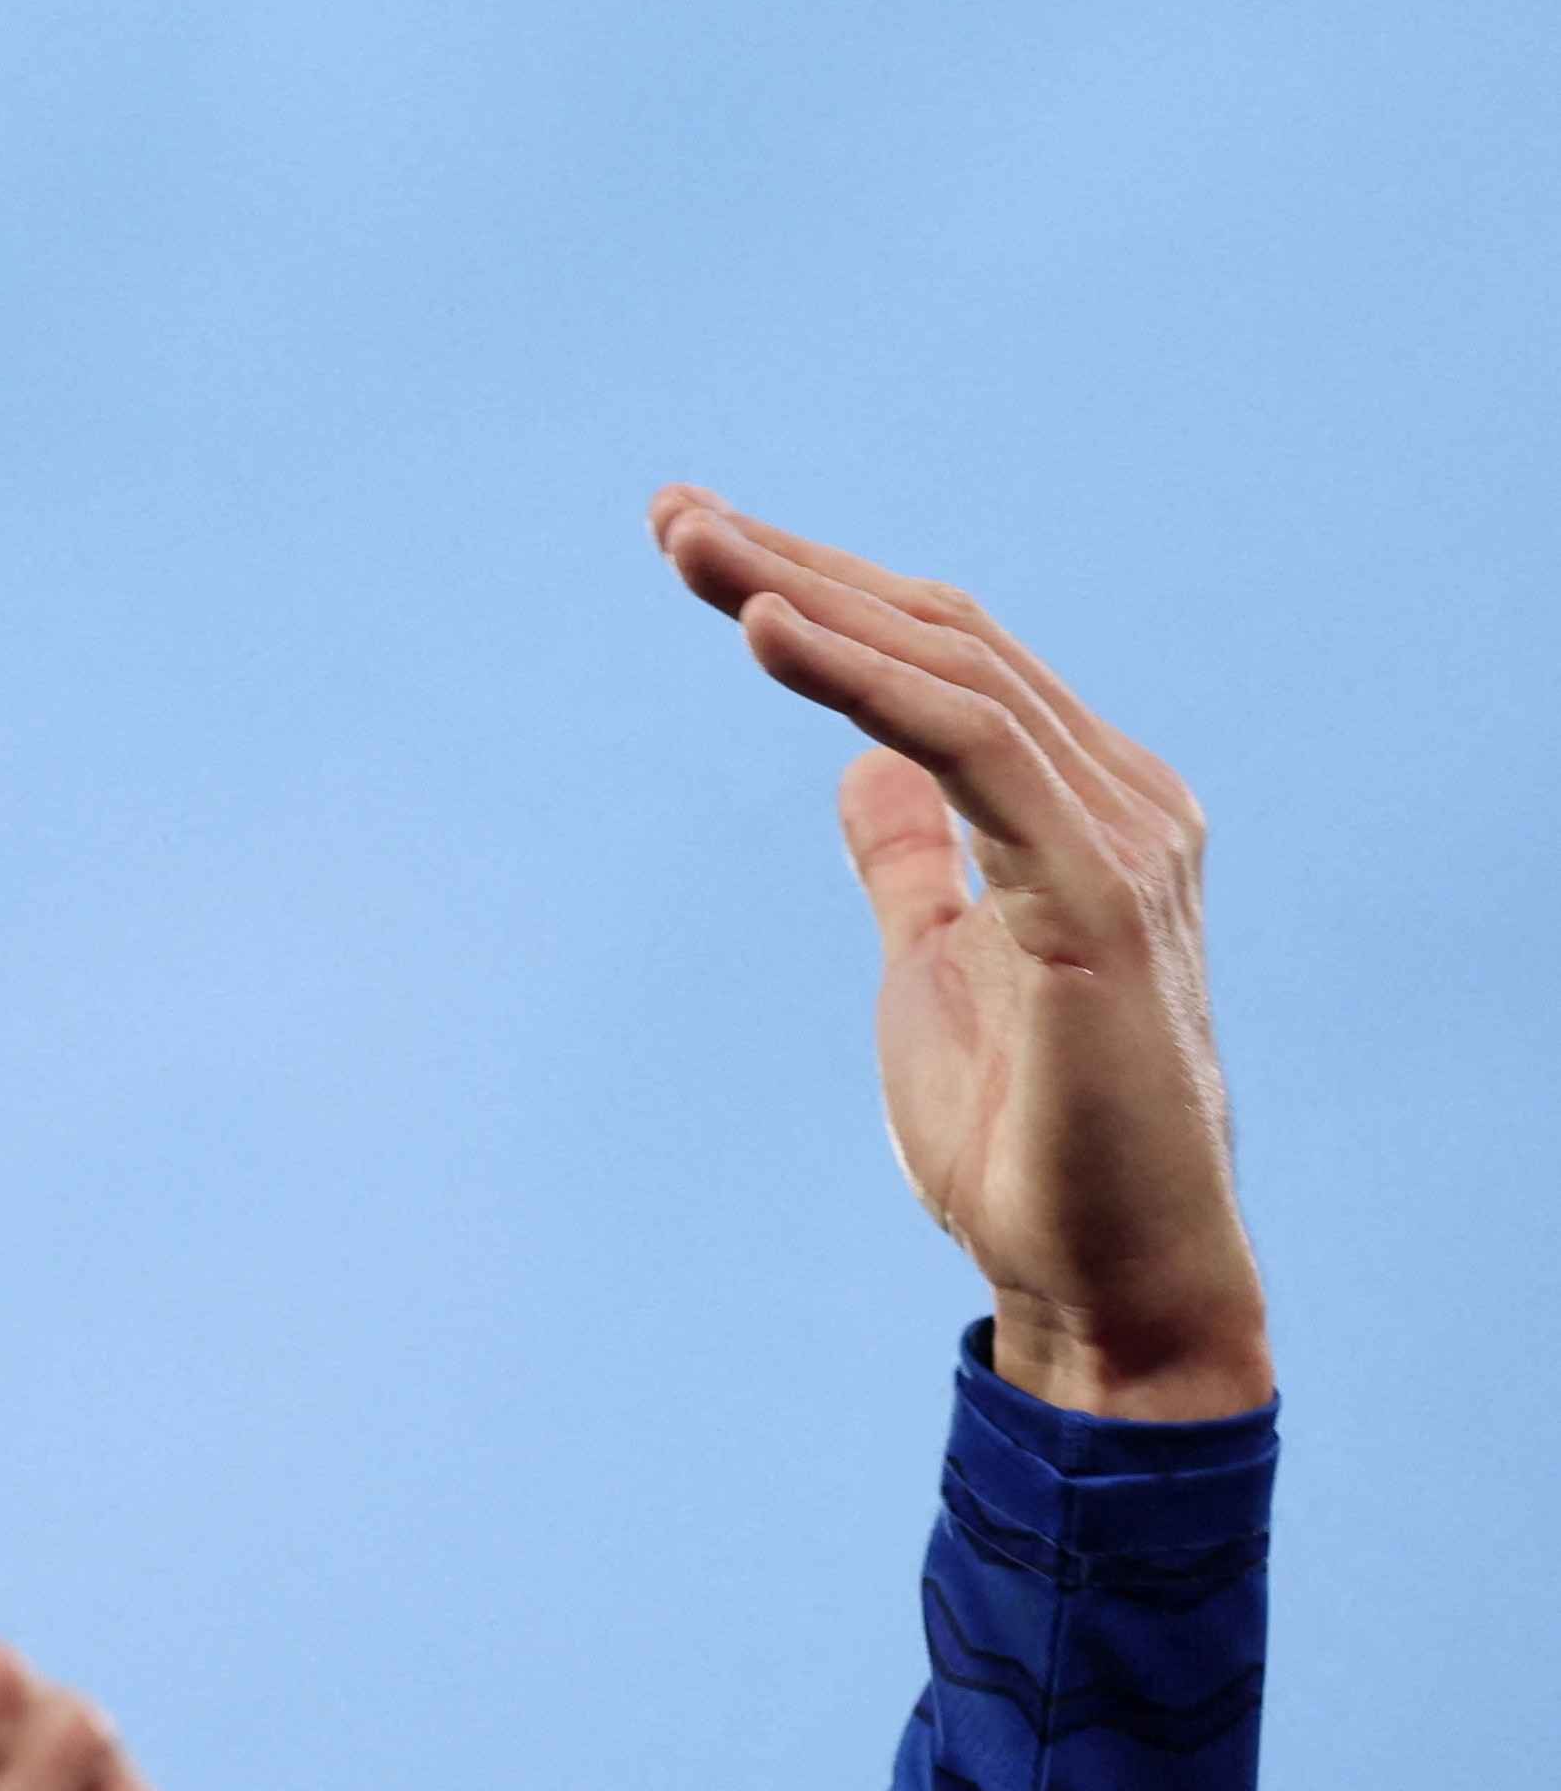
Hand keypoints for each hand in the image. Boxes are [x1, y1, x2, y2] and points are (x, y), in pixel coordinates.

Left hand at [654, 495, 1270, 1423]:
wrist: (1100, 1277)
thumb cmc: (1027, 1137)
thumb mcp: (936, 965)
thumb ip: (916, 861)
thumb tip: (864, 766)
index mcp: (1081, 808)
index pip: (947, 658)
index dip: (826, 591)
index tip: (701, 542)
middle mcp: (1119, 799)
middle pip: (941, 638)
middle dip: (798, 564)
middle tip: (670, 513)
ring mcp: (1119, 842)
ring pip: (950, 670)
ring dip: (808, 595)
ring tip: (692, 546)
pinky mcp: (1097, 900)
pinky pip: (971, 751)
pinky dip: (864, 681)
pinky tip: (767, 627)